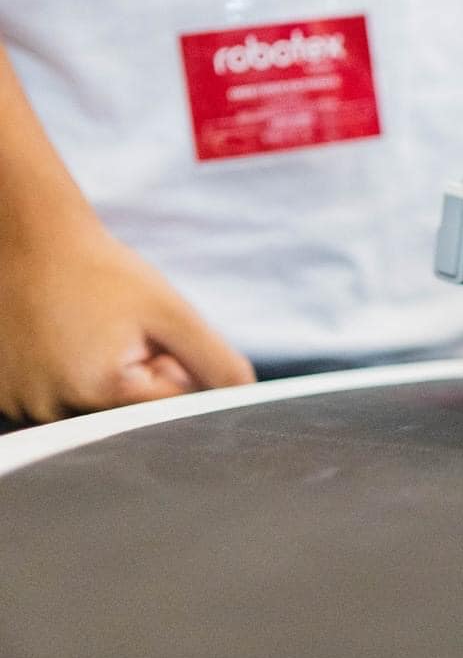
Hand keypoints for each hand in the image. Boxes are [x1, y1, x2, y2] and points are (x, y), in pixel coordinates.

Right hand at [0, 211, 254, 424]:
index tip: (148, 336)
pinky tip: (55, 341)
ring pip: (89, 411)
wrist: (29, 241)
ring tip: (80, 331)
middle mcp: (56, 410)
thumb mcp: (170, 311)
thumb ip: (213, 360)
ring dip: (98, 380)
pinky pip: (53, 403)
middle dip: (135, 378)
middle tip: (111, 331)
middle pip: (126, 416)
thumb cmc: (102, 273)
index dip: (168, 368)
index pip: (168, 407)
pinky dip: (63, 379)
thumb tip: (243, 399)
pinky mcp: (4, 399)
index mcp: (102, 391)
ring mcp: (23, 407)